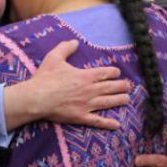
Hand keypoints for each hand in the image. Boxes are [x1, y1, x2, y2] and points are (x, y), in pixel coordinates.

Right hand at [4, 39, 130, 129]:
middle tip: (129, 86)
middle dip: (121, 86)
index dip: (113, 72)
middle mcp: (90, 90)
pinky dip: (108, 123)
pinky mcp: (81, 117)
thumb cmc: (45, 78)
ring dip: (120, 100)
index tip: (117, 73)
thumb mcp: (54, 57)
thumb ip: (66, 48)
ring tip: (127, 99)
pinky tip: (117, 125)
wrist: (37, 98)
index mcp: (85, 76)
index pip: (105, 73)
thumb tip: (75, 41)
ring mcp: (87, 105)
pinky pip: (98, 121)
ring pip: (108, 102)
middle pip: (111, 87)